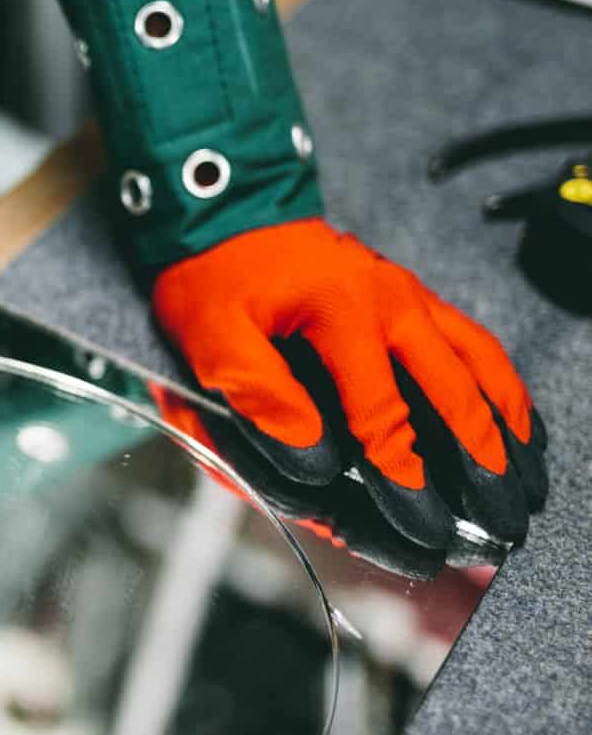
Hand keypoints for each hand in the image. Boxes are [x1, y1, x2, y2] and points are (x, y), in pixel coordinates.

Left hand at [151, 219, 546, 548]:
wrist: (221, 212)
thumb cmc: (212, 278)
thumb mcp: (211, 337)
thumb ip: (257, 395)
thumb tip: (313, 454)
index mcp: (344, 311)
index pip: (383, 413)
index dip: (402, 475)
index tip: (422, 522)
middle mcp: (393, 300)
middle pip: (456, 391)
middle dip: (483, 462)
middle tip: (499, 519)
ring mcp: (411, 295)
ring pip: (481, 364)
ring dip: (507, 425)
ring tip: (524, 480)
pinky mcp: (412, 296)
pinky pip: (474, 343)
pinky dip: (500, 385)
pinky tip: (514, 421)